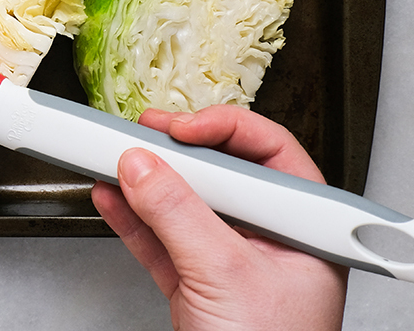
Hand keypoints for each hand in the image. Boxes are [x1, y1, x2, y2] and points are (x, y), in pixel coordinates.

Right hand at [91, 105, 347, 330]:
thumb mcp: (226, 275)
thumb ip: (178, 214)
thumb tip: (141, 165)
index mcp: (303, 229)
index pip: (269, 152)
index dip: (223, 129)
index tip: (179, 128)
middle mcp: (270, 239)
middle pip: (220, 172)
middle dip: (175, 152)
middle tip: (140, 135)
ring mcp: (230, 262)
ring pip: (183, 202)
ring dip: (145, 181)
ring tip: (111, 157)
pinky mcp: (195, 286)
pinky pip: (158, 237)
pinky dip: (131, 216)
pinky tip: (110, 196)